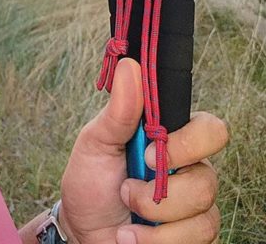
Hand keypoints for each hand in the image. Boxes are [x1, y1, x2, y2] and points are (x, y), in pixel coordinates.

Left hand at [59, 58, 227, 243]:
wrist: (82, 229)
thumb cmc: (91, 180)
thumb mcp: (96, 142)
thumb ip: (118, 110)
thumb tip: (130, 66)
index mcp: (170, 139)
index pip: (210, 129)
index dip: (189, 142)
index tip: (149, 154)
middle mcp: (190, 169)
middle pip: (208, 177)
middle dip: (163, 192)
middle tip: (128, 191)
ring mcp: (194, 205)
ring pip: (202, 212)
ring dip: (153, 217)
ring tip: (126, 213)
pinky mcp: (192, 235)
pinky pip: (197, 239)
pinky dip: (156, 241)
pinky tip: (132, 238)